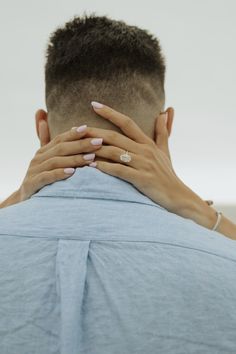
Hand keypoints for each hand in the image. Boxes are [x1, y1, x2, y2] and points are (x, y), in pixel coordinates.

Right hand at [17, 127, 103, 201]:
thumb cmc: (41, 180)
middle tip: (98, 142)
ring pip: (56, 162)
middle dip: (81, 145)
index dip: (73, 133)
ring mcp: (34, 171)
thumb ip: (46, 140)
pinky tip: (72, 172)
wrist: (25, 202)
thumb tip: (42, 116)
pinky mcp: (32, 184)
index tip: (88, 128)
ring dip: (74, 159)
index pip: (60, 139)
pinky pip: (47, 177)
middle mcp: (38, 159)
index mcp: (43, 152)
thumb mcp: (45, 161)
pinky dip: (59, 174)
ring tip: (91, 157)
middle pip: (61, 148)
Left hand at [85, 103, 223, 231]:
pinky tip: (92, 166)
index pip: (127, 122)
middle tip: (76, 128)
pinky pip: (120, 170)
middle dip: (94, 131)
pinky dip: (105, 167)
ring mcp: (143, 164)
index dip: (110, 113)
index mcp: (147, 143)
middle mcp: (145, 151)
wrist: (178, 196)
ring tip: (79, 147)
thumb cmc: (168, 174)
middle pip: (115, 136)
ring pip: (115, 153)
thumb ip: (162, 131)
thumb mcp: (165, 150)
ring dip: (96, 150)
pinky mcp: (142, 179)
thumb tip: (165, 111)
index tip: (94, 104)